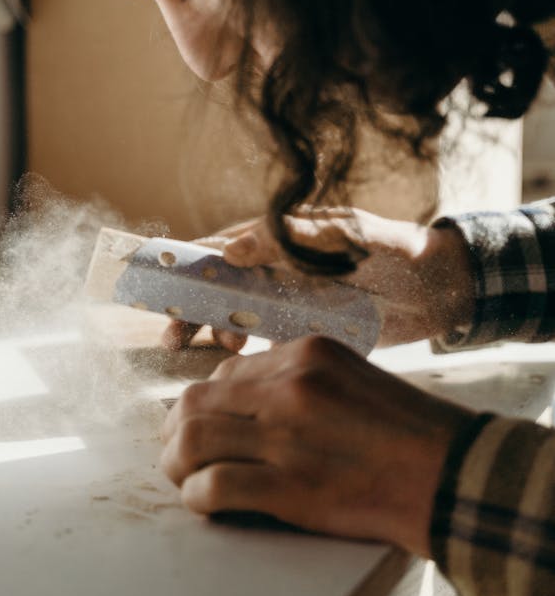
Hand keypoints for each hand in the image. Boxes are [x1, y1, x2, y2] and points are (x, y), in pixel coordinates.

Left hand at [161, 335, 473, 554]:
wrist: (454, 475)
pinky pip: (215, 486)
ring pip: (192, 439)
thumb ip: (301, 381)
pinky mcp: (290, 486)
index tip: (202, 428)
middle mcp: (290, 387)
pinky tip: (205, 505)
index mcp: (305, 354)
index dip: (204, 405)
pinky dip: (198, 498)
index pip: (225, 374)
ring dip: (176, 465)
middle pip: (196, 402)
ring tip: (184, 482)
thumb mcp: (353, 378)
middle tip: (176, 457)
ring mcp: (288, 436)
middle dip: (175, 433)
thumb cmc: (409, 432)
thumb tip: (244, 402)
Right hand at [162, 208, 475, 349]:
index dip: (185, 263)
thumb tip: (230, 250)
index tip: (157, 284)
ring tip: (219, 349)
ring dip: (215, 329)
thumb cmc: (394, 250)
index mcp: (279, 237)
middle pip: (217, 285)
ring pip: (234, 313)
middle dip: (190, 307)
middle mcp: (276, 266)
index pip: (219, 246)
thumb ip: (289, 239)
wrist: (439, 289)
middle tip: (174, 336)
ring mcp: (287, 298)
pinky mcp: (302, 329)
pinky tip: (238, 358)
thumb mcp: (345, 236)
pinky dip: (242, 348)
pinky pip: (261, 338)